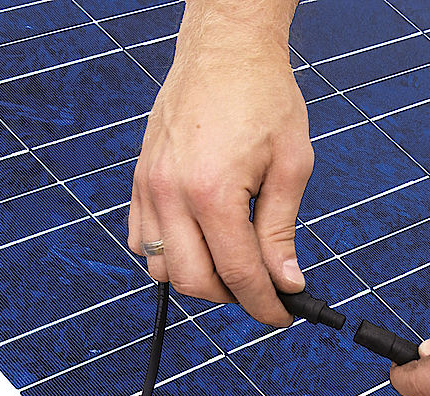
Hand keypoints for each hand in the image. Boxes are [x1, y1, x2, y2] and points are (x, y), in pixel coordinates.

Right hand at [128, 13, 313, 325]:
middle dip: (231, 297)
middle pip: (194, 282)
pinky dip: (167, 255)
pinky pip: (140, 240)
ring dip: (197, 279)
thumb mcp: (290, 166)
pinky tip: (197, 244)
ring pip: (161, 269)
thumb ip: (281, 231)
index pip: (238, 273)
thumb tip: (286, 280)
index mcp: (212, 191)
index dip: (264, 305)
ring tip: (230, 264)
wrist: (225, 47)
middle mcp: (171, 193)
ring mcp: (149, 187)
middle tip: (259, 289)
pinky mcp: (139, 179)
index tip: (282, 315)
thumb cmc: (263, 95)